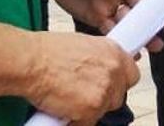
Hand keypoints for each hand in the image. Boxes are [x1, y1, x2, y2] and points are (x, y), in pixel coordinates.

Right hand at [24, 32, 140, 124]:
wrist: (31, 62)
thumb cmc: (47, 51)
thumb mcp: (82, 44)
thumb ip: (98, 58)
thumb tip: (101, 68)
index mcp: (113, 52)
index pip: (132, 74)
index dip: (118, 82)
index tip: (109, 85)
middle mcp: (113, 71)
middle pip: (118, 95)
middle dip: (102, 97)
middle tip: (82, 93)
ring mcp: (104, 92)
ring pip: (104, 110)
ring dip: (89, 108)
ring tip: (68, 98)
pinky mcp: (92, 109)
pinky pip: (88, 122)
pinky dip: (75, 119)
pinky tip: (63, 106)